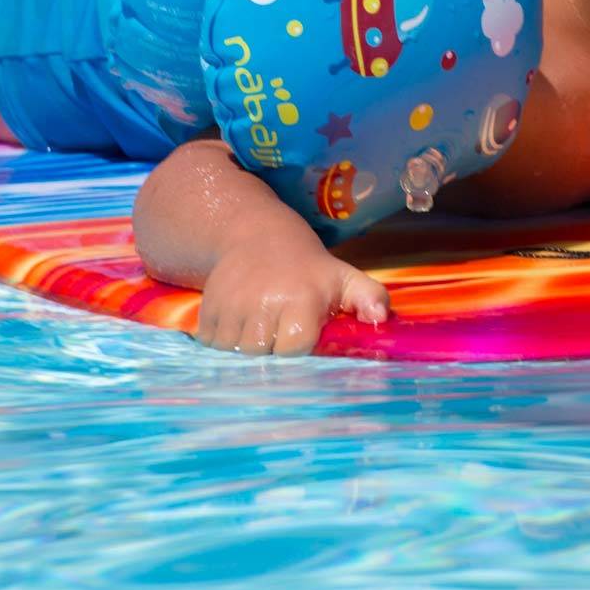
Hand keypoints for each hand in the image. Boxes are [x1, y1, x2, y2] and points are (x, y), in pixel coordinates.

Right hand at [194, 238, 390, 355]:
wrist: (258, 235)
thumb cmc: (308, 268)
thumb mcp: (346, 278)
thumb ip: (371, 298)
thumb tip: (381, 318)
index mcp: (301, 298)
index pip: (294, 349)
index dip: (298, 348)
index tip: (301, 337)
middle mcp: (263, 301)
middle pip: (263, 354)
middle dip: (271, 351)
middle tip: (279, 331)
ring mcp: (232, 304)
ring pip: (235, 352)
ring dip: (246, 349)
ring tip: (261, 328)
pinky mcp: (209, 306)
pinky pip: (212, 342)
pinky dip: (223, 341)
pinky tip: (240, 325)